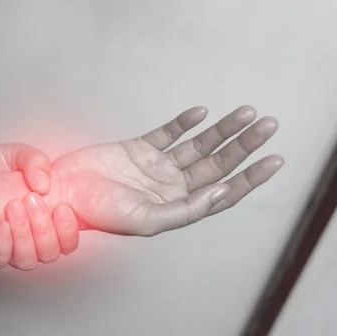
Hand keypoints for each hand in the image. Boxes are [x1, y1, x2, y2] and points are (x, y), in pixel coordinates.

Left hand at [0, 143, 80, 267]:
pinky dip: (4, 246)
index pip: (67, 241)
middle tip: (32, 200)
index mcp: (47, 217)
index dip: (69, 232)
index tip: (61, 208)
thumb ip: (36, 162)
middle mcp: (31, 236)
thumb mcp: (18, 154)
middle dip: (44, 229)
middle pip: (50, 253)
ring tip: (13, 207)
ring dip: (24, 236)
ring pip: (27, 260)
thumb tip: (44, 184)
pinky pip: (0, 261)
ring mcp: (10, 245)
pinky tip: (1, 226)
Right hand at [49, 106, 283, 235]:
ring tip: (246, 113)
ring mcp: (155, 167)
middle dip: (244, 146)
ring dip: (222, 130)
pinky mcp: (137, 149)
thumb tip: (221, 193)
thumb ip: (185, 210)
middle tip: (269, 125)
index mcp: (175, 207)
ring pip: (197, 145)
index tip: (274, 161)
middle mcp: (170, 187)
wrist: (63, 193)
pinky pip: (166, 133)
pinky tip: (201, 112)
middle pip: (216, 164)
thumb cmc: (98, 213)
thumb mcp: (145, 220)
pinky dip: (183, 122)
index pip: (222, 193)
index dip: (250, 178)